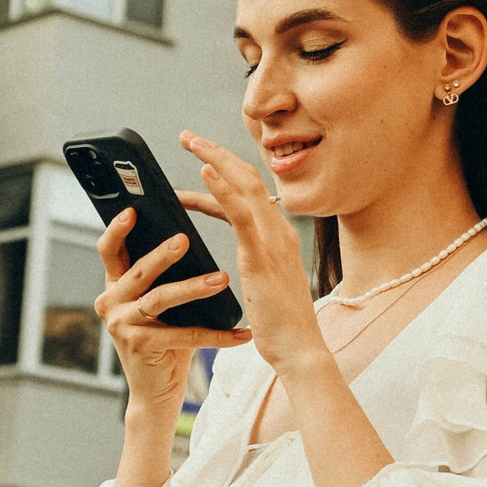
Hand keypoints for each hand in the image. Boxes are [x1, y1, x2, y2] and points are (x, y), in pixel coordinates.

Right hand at [96, 204, 247, 424]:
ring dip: (192, 288)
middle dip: (162, 254)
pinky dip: (216, 334)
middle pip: (138, 270)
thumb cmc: (165, 340)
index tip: (134, 209)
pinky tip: (241, 333)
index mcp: (115, 285)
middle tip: (185, 239)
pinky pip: (183, 335)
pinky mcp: (141, 347)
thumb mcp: (160, 303)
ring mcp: (122, 326)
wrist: (157, 390)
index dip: (117, 229)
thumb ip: (163, 275)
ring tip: (220, 279)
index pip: (108, 250)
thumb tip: (186, 236)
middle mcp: (111, 303)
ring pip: (159, 299)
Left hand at [174, 135, 331, 382]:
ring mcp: (273, 241)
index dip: (224, 172)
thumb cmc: (280, 324)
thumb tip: (239, 256)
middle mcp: (279, 231)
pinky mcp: (262, 256)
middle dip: (217, 152)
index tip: (199, 159)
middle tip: (187, 136)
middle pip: (249, 177)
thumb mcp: (265, 284)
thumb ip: (255, 262)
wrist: (299, 350)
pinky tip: (204, 172)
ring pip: (246, 186)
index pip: (250, 192)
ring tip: (190, 142)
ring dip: (216, 159)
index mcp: (278, 237)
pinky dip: (222, 188)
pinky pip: (241, 213)